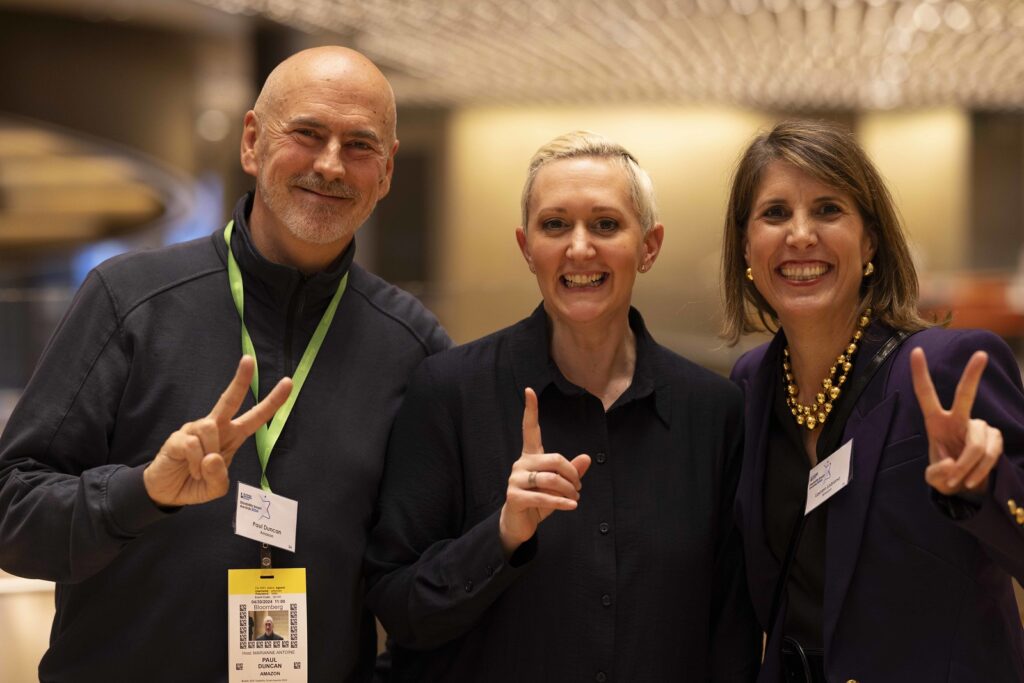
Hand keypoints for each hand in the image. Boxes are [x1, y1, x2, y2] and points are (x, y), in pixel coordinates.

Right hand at [144, 356, 292, 505]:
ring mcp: (194, 430)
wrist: (167, 493)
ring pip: (209, 428)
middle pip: (229, 399)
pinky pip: (192, 444)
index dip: (272, 402)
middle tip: (249, 360)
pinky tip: (190, 470)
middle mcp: (215, 428)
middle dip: (240, 380)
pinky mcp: (177, 438)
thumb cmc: (195, 484)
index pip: (255, 417)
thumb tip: (212, 457)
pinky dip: (195, 463)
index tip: (288, 383)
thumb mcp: (216, 488)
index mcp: (232, 437)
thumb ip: (220, 476)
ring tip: (200, 472)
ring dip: (208, 454)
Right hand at [498, 388, 590, 555]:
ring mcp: (515, 480)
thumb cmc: (539, 502)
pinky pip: (543, 496)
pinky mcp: (514, 496)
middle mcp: (520, 464)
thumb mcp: (558, 487)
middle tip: (579, 488)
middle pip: (554, 459)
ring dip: (569, 490)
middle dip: (572, 474)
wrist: (519, 525)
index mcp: (530, 457)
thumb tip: (587, 458)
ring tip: (575, 499)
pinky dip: (561, 502)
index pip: (529, 429)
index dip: (530, 410)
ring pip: (550, 478)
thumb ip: (571, 472)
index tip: (529, 390)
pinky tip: (572, 506)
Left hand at [910, 347, 1002, 495]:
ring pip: (976, 447)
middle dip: (972, 375)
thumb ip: (937, 474)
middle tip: (981, 354)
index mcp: (935, 422)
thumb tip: (952, 465)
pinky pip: (989, 456)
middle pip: (965, 395)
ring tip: (960, 481)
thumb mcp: (934, 479)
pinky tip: (972, 480)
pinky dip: (979, 472)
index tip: (916, 350)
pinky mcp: (995, 437)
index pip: (925, 394)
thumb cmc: (946, 475)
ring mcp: (979, 426)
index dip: (920, 373)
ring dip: (966, 469)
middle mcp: (958, 419)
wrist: (966, 487)